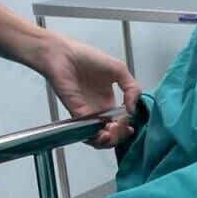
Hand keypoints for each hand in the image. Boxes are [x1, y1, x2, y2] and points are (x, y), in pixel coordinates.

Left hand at [34, 33, 141, 147]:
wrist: (63, 55)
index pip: (121, 123)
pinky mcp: (77, 116)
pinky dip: (97, 138)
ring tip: (112, 131)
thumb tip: (133, 109)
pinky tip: (104, 131)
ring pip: (100, 139)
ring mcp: (88, 115)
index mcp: (108, 102)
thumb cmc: (86, 58)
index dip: (127, 127)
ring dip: (109, 141)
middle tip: (121, 127)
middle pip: (112, 135)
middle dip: (120, 136)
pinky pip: (87, 134)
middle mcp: (98, 111)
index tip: (130, 124)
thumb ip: (133, 88)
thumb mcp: (119, 69)